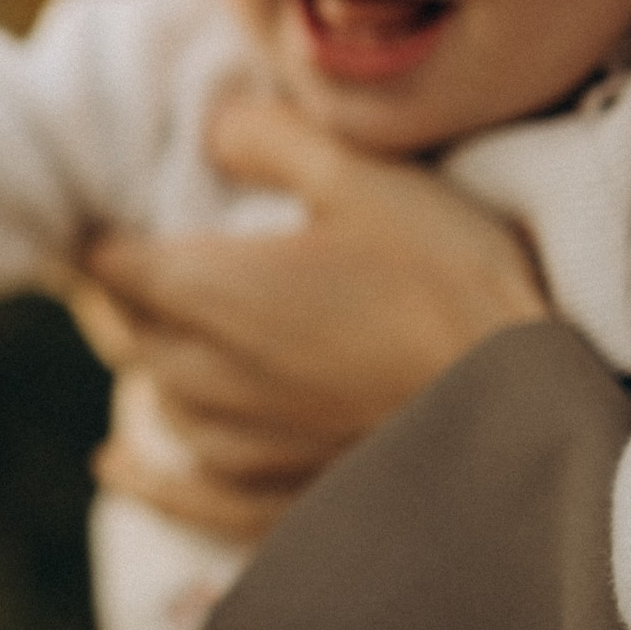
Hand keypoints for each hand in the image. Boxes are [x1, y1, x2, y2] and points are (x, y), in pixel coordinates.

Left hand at [78, 92, 547, 534]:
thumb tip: (210, 129)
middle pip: (133, 332)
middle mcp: (206, 377)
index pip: (114, 264)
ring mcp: (241, 447)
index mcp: (209, 292)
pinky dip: (147, 476)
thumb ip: (270, 140)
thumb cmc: (449, 281)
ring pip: (163, 403)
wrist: (523, 410)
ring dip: (160, 367)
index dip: (107, 238)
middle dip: (134, 297)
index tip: (115, 221)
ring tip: (172, 339)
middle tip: (149, 269)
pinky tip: (119, 464)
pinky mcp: (279, 500)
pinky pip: (185, 495)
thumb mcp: (362, 175)